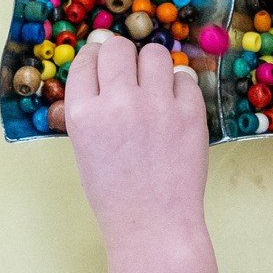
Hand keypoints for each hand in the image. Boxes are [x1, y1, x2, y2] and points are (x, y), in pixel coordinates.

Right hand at [63, 35, 220, 272]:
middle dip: (122, 57)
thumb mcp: (84, 148)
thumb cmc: (114, 193)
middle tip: (130, 76)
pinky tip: (173, 108)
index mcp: (83, 113)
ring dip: (153, 66)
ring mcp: (156, 106)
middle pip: (118, 47)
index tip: (104, 68)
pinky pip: (185, 78)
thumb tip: (102, 62)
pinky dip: (179, 89)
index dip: (96, 60)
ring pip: (155, 54)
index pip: (87, 59)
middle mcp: (117, 103)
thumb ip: (90, 107)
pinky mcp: (190, 113)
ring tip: (154, 88)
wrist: (152, 225)